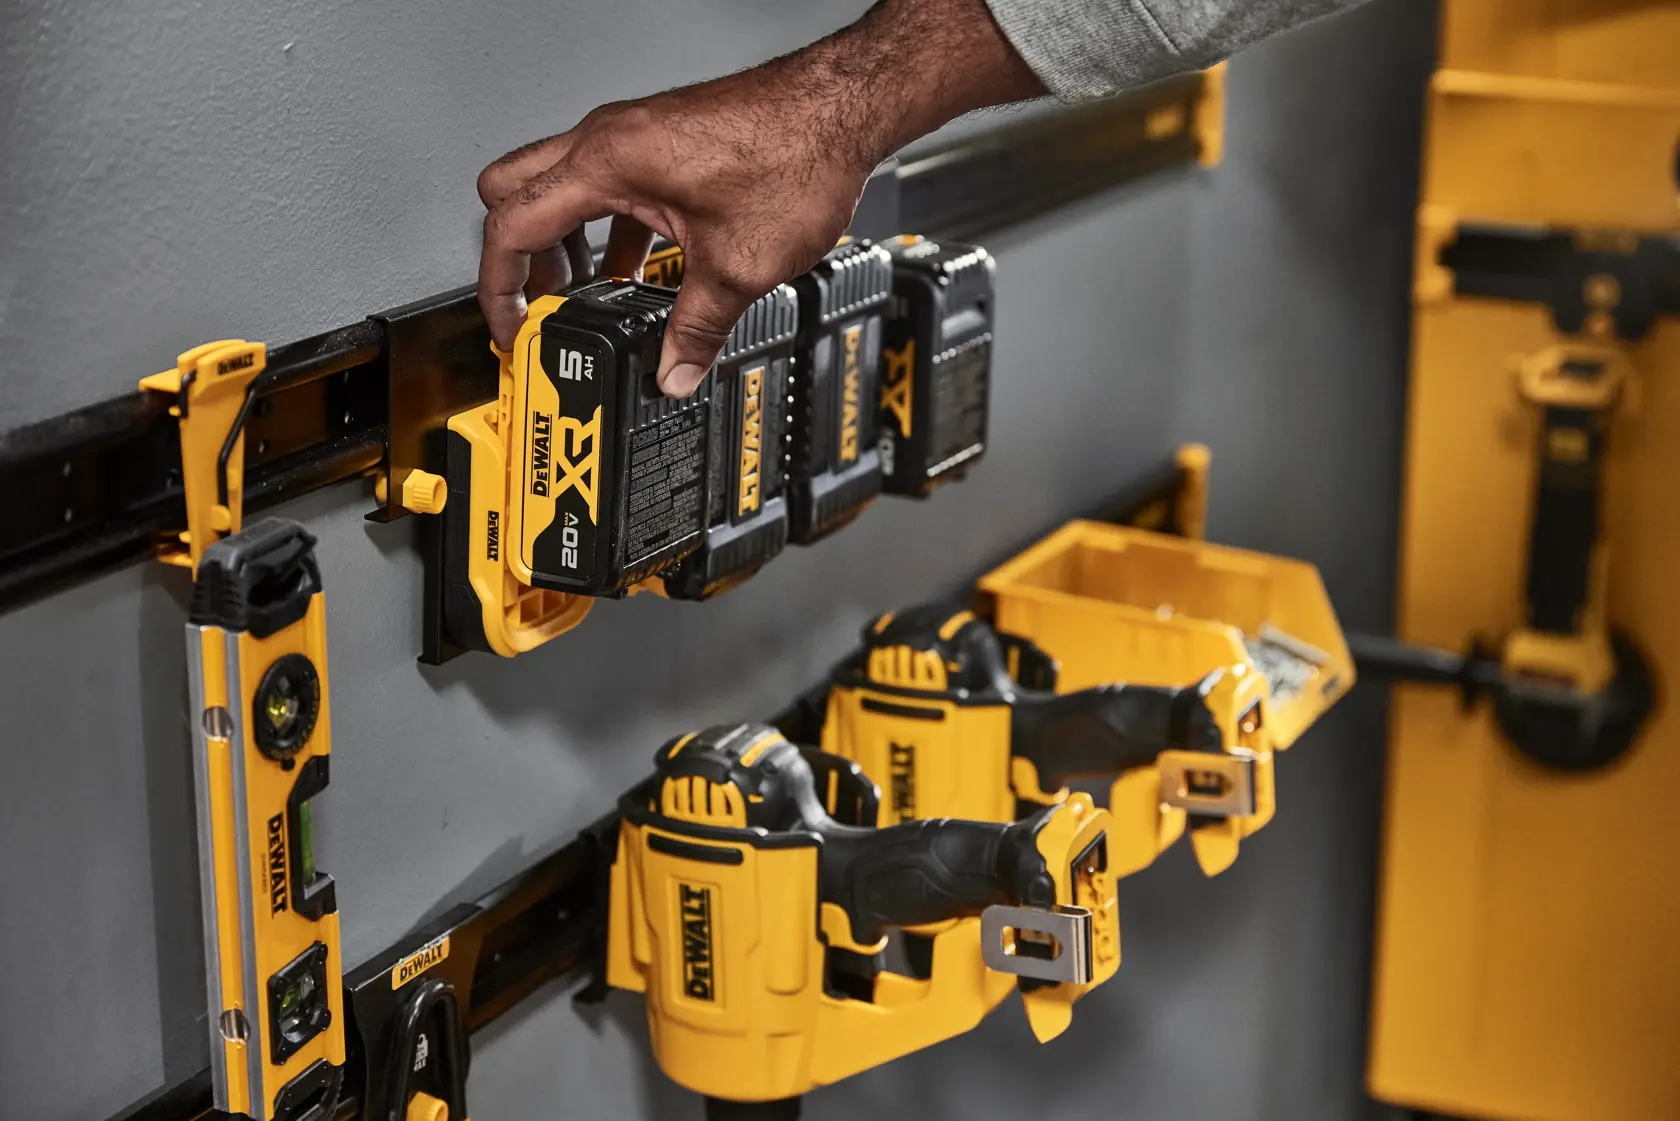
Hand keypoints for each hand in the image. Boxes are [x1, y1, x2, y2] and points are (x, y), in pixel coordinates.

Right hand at [477, 0, 1043, 396]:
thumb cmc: (795, 155)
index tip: (511, 326)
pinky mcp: (661, 141)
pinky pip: (607, 185)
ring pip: (561, 188)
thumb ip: (696, 329)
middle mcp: (609, 139)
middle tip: (541, 307)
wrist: (841, 108)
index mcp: (607, 163)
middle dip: (519, 258)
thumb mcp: (737, 267)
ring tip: (589, 296)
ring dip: (565, 243)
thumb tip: (675, 371)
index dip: (500, 287)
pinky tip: (640, 268)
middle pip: (513, 194)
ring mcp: (633, 136)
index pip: (510, 225)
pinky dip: (607, 228)